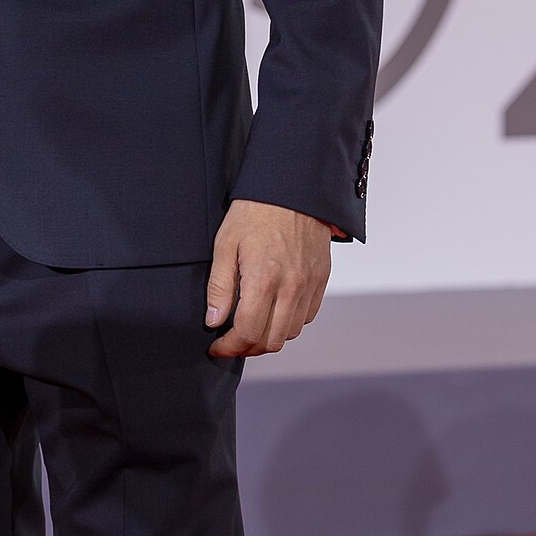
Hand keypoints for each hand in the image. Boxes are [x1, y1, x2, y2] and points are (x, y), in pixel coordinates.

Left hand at [205, 199, 332, 358]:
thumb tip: (214, 320)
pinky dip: (289, 322)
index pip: (248, 332)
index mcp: (264, 278)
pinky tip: (273, 310)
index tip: (217, 345)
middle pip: (271, 341)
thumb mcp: (225, 244)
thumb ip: (219, 287)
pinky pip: (307, 316)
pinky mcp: (321, 279)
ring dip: (269, 337)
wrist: (293, 188)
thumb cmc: (255, 211)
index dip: (230, 346)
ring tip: (252, 326)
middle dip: (248, 347)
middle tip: (232, 340)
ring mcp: (310, 284)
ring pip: (290, 333)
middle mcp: (291, 286)